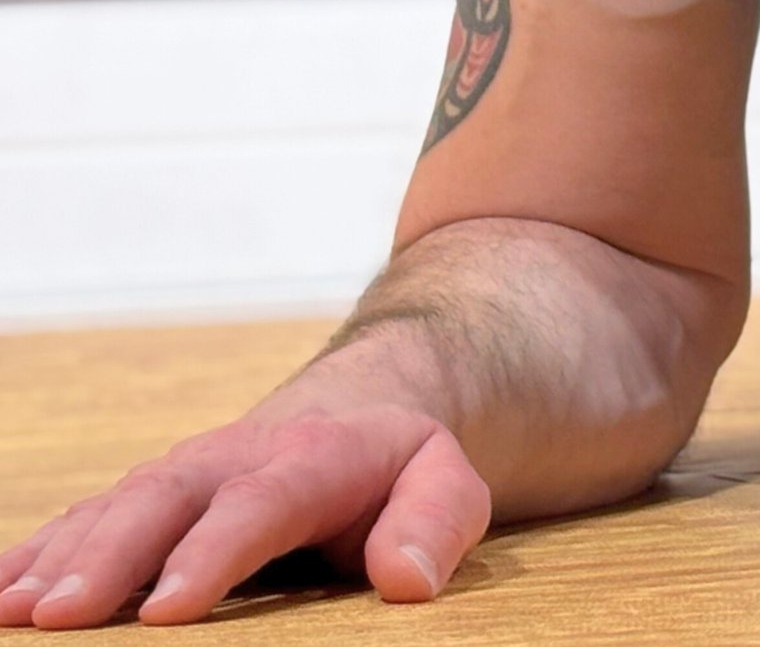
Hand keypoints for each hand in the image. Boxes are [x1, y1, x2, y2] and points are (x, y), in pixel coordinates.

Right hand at [0, 371, 489, 630]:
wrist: (354, 414)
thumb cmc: (397, 471)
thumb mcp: (443, 483)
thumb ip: (435, 523)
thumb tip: (406, 579)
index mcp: (310, 458)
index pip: (259, 503)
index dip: (210, 553)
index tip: (168, 610)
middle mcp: (230, 460)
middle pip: (164, 500)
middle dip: (109, 558)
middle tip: (60, 618)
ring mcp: (179, 479)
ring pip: (111, 512)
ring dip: (58, 560)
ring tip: (14, 614)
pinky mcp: (144, 502)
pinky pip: (80, 524)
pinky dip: (33, 554)